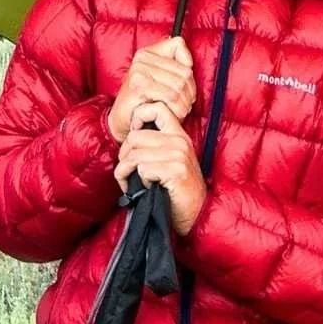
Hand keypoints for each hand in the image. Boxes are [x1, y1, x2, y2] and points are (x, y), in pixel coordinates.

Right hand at [107, 37, 196, 143]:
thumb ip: (174, 67)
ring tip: (179, 111)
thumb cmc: (145, 102)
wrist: (123, 120)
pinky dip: (176, 109)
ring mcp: (139, 71)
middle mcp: (142, 58)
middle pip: (184, 70)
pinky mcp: (139, 87)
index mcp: (147, 52)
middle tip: (185, 105)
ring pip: (179, 85)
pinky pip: (171, 96)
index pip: (178, 45)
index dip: (188, 65)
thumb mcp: (159, 79)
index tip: (184, 84)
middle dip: (190, 92)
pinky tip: (172, 115)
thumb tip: (190, 63)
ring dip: (184, 104)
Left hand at [114, 103, 207, 235]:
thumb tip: (129, 140)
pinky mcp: (176, 171)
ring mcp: (179, 156)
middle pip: (135, 136)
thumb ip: (156, 146)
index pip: (156, 108)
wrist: (198, 215)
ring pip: (135, 155)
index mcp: (178, 135)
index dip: (138, 117)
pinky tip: (146, 189)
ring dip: (126, 172)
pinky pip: (143, 170)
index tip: (134, 137)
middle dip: (124, 156)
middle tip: (126, 171)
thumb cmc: (178, 190)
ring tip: (130, 183)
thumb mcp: (171, 161)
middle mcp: (179, 142)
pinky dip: (138, 182)